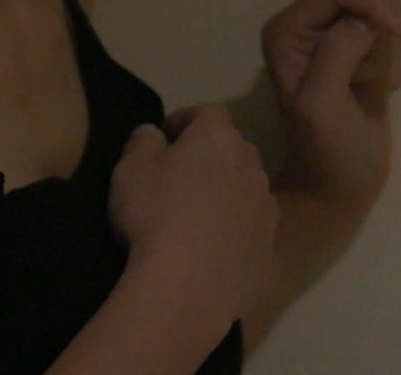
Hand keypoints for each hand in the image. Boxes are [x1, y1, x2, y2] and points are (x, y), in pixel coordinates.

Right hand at [108, 104, 279, 325]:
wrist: (186, 288)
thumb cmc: (154, 215)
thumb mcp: (130, 168)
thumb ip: (142, 140)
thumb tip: (154, 134)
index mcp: (220, 139)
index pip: (208, 112)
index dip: (185, 121)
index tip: (165, 140)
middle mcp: (252, 167)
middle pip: (232, 152)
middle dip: (210, 160)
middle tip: (179, 182)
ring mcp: (267, 211)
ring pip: (247, 193)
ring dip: (227, 199)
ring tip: (197, 223)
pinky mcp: (270, 252)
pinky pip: (251, 236)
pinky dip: (236, 239)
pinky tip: (212, 257)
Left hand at [260, 0, 400, 214]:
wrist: (340, 186)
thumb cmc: (327, 151)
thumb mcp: (322, 105)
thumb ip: (336, 54)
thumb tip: (364, 22)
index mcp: (287, 30)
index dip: (374, 4)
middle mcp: (307, 24)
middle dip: (384, 34)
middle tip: (379, 80)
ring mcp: (336, 35)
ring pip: (387, 12)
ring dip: (393, 50)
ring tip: (377, 87)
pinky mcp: (362, 48)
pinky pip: (398, 30)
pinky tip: (384, 87)